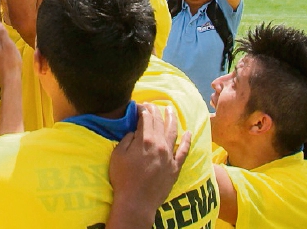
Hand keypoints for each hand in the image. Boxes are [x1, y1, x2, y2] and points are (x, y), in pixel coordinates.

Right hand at [109, 104, 191, 220]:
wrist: (137, 202)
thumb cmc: (123, 178)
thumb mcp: (117, 155)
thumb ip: (126, 139)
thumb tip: (134, 131)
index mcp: (144, 140)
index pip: (145, 118)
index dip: (142, 109)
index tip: (139, 105)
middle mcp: (159, 144)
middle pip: (159, 122)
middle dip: (155, 111)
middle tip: (151, 105)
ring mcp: (169, 155)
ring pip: (173, 132)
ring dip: (172, 119)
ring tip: (171, 110)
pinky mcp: (175, 167)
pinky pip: (184, 151)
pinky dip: (187, 141)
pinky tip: (189, 132)